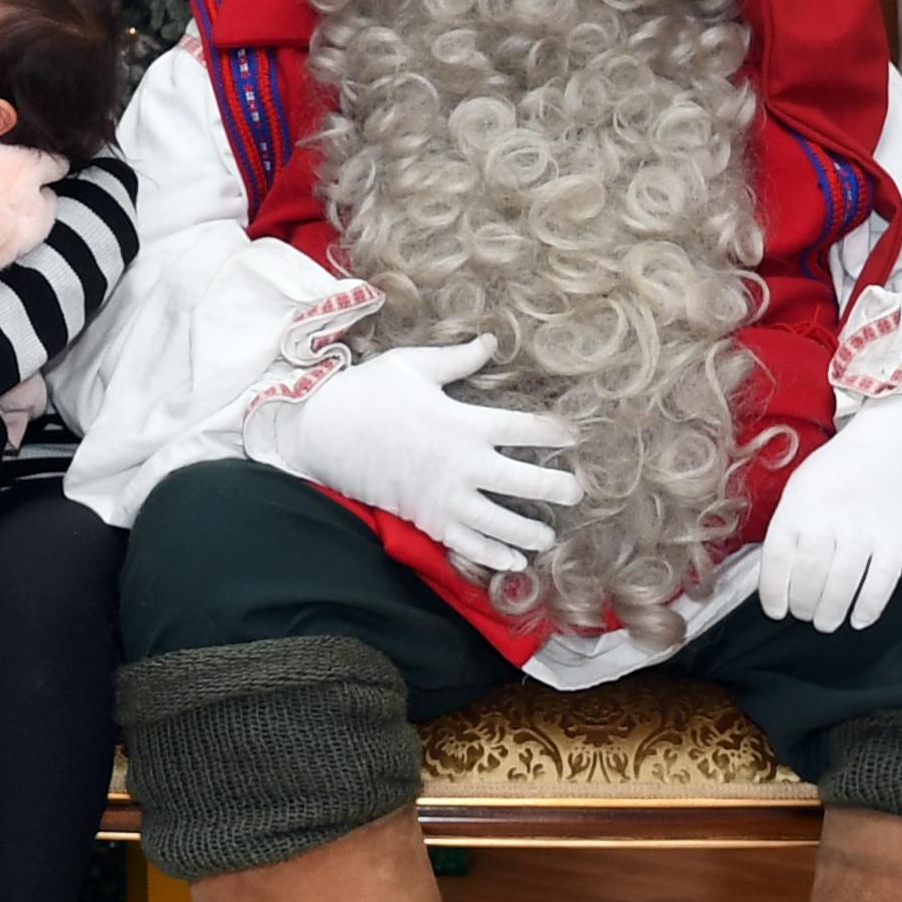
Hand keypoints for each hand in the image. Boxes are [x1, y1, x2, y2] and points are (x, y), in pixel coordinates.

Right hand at [255, 336, 578, 572]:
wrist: (323, 431)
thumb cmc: (368, 392)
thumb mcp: (413, 365)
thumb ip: (458, 359)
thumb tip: (491, 341)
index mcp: (465, 422)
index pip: (525, 428)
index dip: (555, 431)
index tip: (575, 436)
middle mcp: (462, 463)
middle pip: (525, 481)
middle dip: (557, 488)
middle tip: (577, 491)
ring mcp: (445, 496)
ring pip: (501, 521)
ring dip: (530, 530)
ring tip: (549, 535)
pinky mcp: (426, 518)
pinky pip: (466, 544)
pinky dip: (492, 555)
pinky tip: (513, 560)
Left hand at [757, 396, 901, 632]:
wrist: (896, 436)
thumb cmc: (844, 464)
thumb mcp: (803, 484)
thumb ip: (791, 523)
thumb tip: (780, 569)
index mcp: (798, 506)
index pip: (776, 562)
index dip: (773, 593)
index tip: (777, 611)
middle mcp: (827, 519)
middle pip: (808, 580)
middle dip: (804, 606)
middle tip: (806, 615)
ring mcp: (864, 529)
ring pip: (841, 587)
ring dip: (831, 612)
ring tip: (827, 622)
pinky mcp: (896, 537)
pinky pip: (881, 582)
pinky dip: (869, 607)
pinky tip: (860, 619)